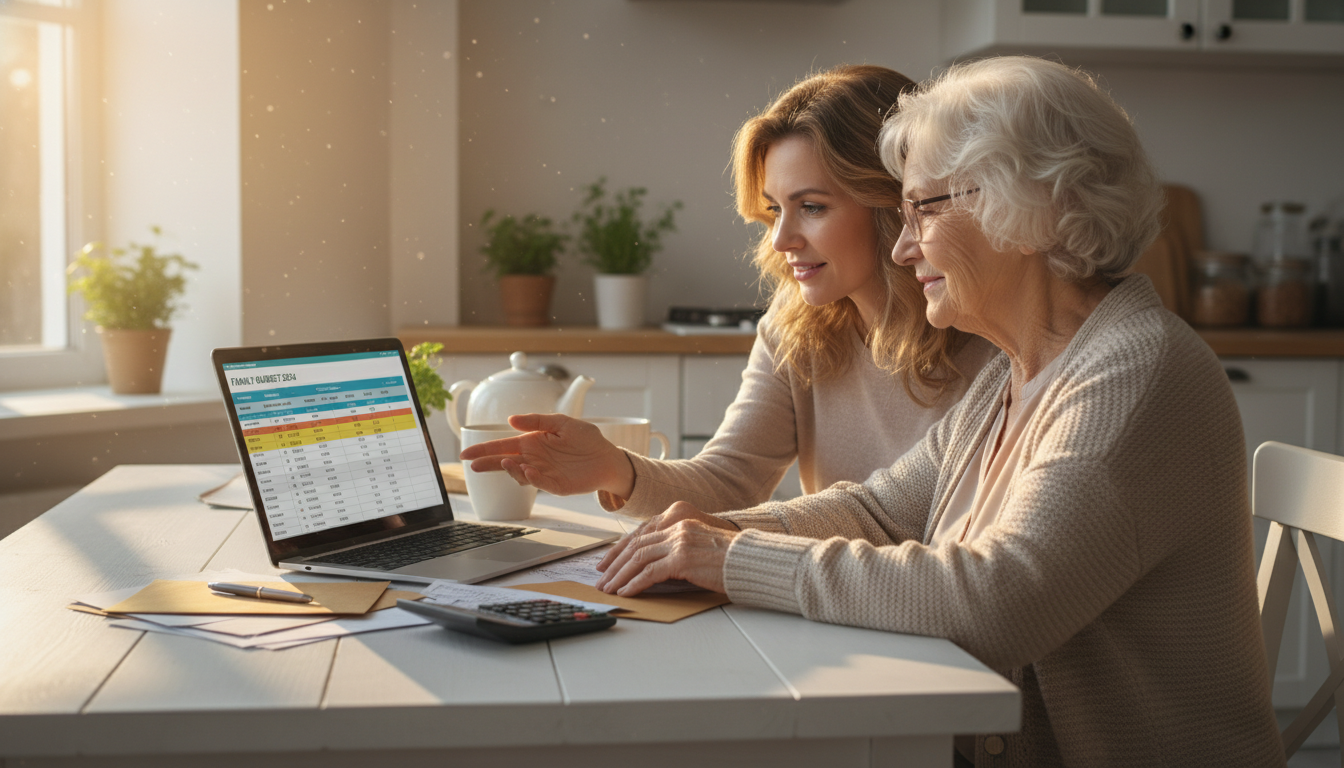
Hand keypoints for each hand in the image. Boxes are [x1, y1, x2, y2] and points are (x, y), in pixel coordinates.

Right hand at [458, 413, 634, 497]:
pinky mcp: (556, 485)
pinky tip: (528, 470)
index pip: (503, 445)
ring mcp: (543, 473)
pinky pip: (540, 483)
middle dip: (487, 463)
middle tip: (472, 465)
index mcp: (532, 442)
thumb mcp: (562, 422)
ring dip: (510, 469)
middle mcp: (534, 459)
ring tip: (505, 462)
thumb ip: (538, 421)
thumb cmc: (586, 439)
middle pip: (504, 462)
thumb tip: (511, 420)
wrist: (608, 457)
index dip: (484, 449)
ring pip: (519, 474)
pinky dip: (532, 478)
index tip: (467, 454)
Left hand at [594, 502, 740, 595]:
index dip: (622, 550)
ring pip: (639, 558)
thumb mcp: (701, 548)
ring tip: (609, 589)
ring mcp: (679, 543)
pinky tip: (626, 592)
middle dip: (615, 564)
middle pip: (636, 545)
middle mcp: (677, 529)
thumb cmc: (732, 560)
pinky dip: (635, 583)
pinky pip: (650, 572)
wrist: (752, 561)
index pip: (642, 536)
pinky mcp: (682, 559)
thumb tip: (656, 569)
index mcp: (680, 523)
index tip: (609, 563)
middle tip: (603, 579)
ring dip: (620, 576)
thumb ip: (679, 551)